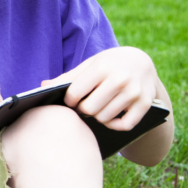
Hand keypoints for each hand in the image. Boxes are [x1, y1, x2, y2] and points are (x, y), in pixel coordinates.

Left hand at [41, 47, 158, 130]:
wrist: (141, 62)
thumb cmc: (108, 64)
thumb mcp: (89, 64)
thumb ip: (68, 77)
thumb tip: (43, 85)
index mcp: (102, 67)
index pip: (74, 93)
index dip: (69, 100)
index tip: (71, 100)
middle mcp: (119, 79)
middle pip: (89, 109)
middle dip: (83, 110)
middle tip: (85, 106)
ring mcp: (134, 93)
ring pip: (104, 118)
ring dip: (97, 117)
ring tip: (97, 109)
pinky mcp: (145, 105)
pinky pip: (124, 125)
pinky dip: (114, 125)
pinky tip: (110, 118)